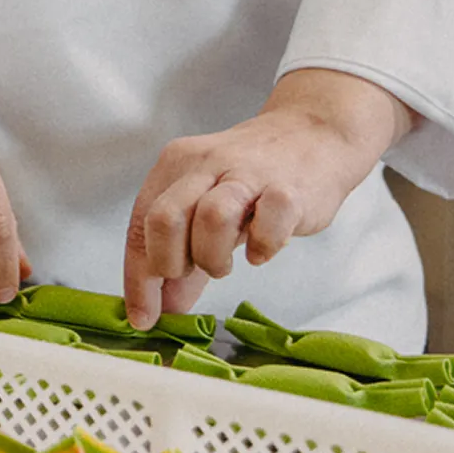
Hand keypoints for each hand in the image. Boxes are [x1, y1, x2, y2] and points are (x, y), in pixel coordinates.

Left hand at [123, 69, 414, 329]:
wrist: (315, 134)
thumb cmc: (253, 178)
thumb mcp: (208, 209)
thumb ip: (185, 259)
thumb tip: (162, 308)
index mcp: (175, 166)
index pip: (141, 226)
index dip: (138, 278)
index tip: (144, 318)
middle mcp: (205, 164)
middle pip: (164, 217)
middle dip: (169, 263)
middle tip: (190, 274)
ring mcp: (248, 173)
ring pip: (211, 218)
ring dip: (212, 257)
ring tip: (226, 264)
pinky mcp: (289, 188)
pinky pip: (268, 224)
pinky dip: (262, 248)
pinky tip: (261, 251)